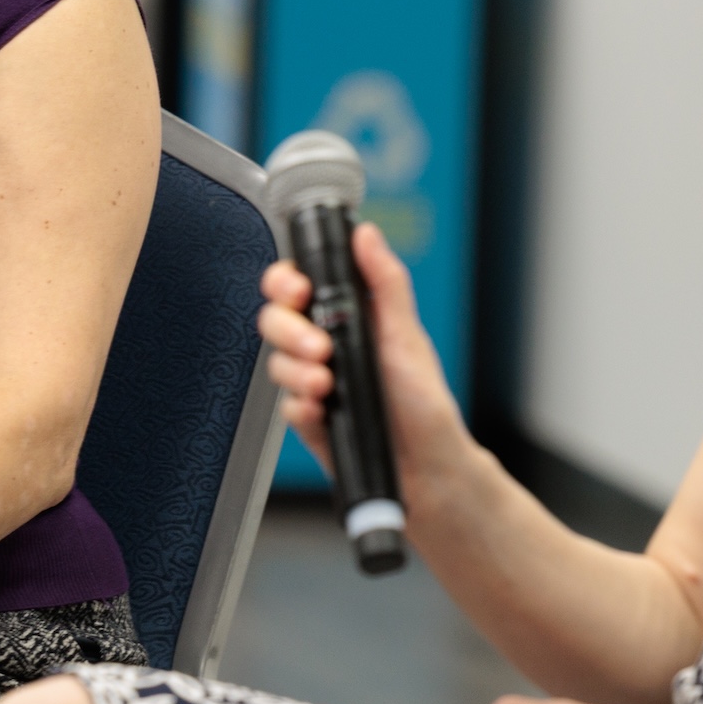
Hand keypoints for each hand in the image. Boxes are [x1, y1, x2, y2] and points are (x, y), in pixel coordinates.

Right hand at [257, 222, 470, 496]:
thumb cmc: (423, 403)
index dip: (287, 282)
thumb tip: (366, 233)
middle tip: (320, 349)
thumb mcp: (406, 334)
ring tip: (328, 386)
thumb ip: (384, 282)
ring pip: (276, 364)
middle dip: (290, 331)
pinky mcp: (309, 421)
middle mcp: (325, 347)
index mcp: (347, 318)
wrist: (427, 470)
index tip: (300, 291)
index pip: (297, 286)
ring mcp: (314, 384)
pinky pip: (285, 408)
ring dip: (297, 373)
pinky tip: (323, 412)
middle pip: (275, 321)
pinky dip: (301, 408)